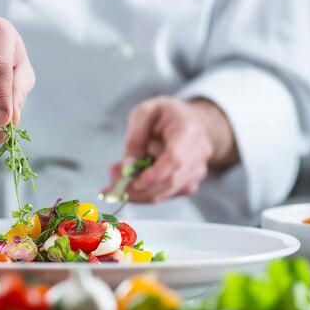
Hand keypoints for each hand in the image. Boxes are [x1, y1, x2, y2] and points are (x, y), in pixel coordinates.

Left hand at [103, 96, 237, 203]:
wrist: (187, 120)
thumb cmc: (165, 114)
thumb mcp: (144, 113)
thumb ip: (134, 139)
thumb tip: (127, 168)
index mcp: (189, 130)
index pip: (176, 158)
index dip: (155, 174)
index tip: (133, 181)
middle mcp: (199, 153)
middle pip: (170, 180)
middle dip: (137, 187)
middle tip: (111, 184)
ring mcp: (197, 171)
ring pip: (166, 192)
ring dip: (137, 192)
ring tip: (116, 179)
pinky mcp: (190, 183)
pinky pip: (165, 195)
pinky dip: (144, 194)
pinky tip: (131, 182)